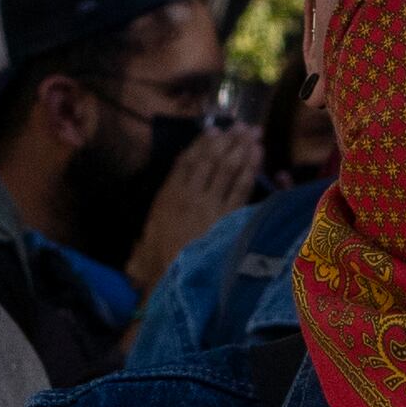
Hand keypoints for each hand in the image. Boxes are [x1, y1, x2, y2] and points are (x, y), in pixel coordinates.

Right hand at [127, 121, 262, 292]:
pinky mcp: (226, 217)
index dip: (201, 144)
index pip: (185, 162)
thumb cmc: (157, 263)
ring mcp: (208, 204)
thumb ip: (161, 210)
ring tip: (253, 134)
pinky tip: (257, 155)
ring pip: (226, 169)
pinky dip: (249, 168)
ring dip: (241, 149)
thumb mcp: (148, 235)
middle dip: (227, 141)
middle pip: (210, 161)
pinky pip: (240, 187)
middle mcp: (188, 194)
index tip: (213, 131)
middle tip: (241, 126)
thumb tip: (171, 191)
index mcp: (167, 195)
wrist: (174, 280)